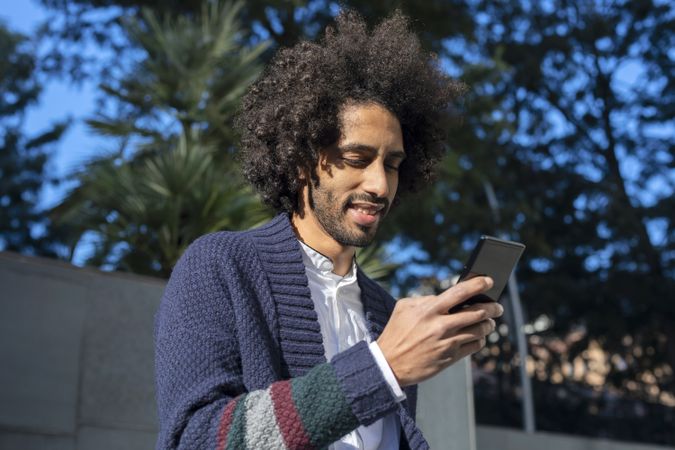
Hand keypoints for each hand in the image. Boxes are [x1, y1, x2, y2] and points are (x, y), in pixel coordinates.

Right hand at [376, 276, 503, 386]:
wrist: (389, 364)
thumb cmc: (396, 332)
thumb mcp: (404, 307)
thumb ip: (425, 299)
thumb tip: (445, 297)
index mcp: (429, 309)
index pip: (460, 292)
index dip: (478, 285)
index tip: (489, 281)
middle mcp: (441, 325)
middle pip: (478, 313)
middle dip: (493, 308)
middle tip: (497, 306)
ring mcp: (447, 343)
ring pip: (480, 330)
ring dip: (488, 324)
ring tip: (489, 322)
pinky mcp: (450, 358)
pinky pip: (474, 346)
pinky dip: (480, 339)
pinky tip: (478, 337)